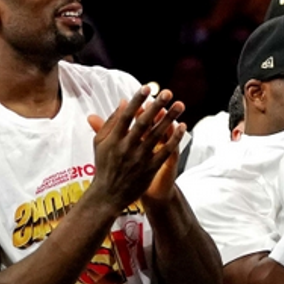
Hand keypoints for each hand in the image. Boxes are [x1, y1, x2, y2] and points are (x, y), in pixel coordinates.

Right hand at [87, 86, 186, 211]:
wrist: (108, 195)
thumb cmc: (104, 165)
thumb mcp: (100, 143)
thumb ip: (111, 122)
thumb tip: (123, 101)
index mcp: (112, 139)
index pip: (125, 116)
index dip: (136, 101)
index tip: (147, 88)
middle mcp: (126, 147)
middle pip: (143, 123)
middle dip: (156, 107)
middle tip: (168, 93)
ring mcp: (139, 158)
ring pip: (156, 135)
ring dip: (169, 119)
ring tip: (180, 105)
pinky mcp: (150, 168)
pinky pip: (165, 150)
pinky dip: (175, 138)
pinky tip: (183, 127)